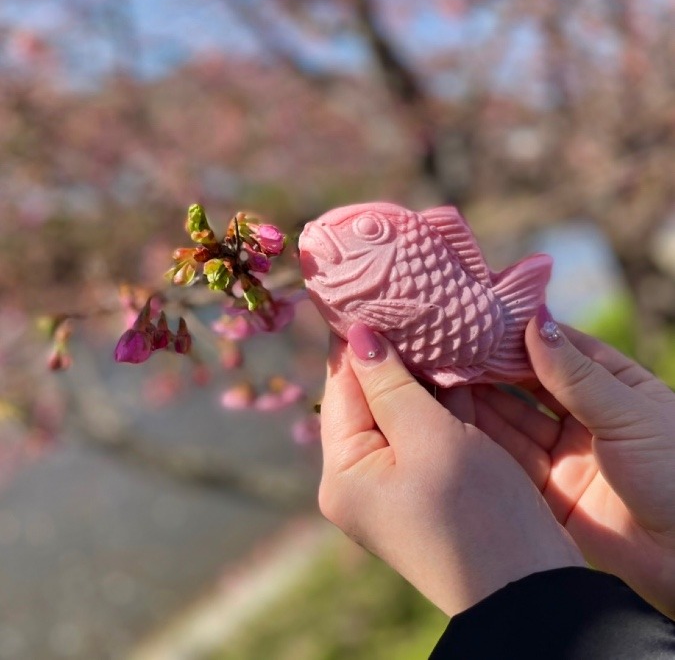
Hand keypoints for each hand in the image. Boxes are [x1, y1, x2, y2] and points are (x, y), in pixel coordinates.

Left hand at [319, 324, 583, 617]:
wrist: (528, 589)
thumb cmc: (475, 511)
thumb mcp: (428, 438)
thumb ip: (389, 382)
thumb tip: (356, 334)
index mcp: (343, 472)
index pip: (341, 388)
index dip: (356, 341)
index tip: (369, 295)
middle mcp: (359, 477)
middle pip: (369, 398)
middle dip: (392, 353)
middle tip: (409, 302)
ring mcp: (394, 481)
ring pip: (401, 410)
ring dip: (420, 373)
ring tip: (433, 322)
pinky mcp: (428, 482)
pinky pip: (426, 429)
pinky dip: (440, 400)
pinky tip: (455, 363)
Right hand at [471, 310, 674, 617]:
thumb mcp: (628, 413)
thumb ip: (575, 373)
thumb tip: (534, 320)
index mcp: (614, 386)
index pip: (559, 349)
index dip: (521, 335)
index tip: (480, 319)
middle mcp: (585, 416)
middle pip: (529, 384)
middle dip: (492, 367)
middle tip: (450, 348)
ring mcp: (564, 453)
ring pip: (514, 419)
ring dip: (481, 399)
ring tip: (443, 376)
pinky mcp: (548, 490)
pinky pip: (509, 458)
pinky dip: (483, 438)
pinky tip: (456, 414)